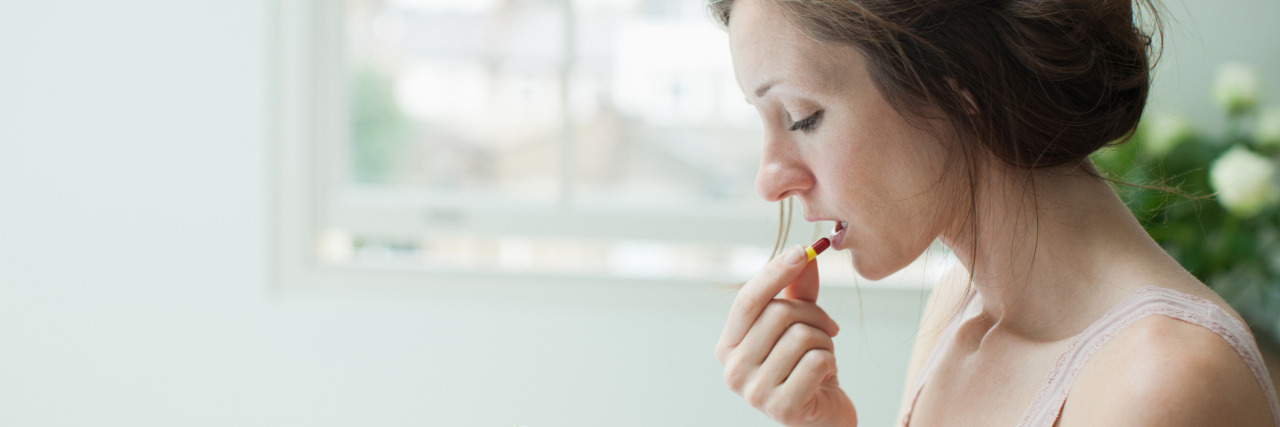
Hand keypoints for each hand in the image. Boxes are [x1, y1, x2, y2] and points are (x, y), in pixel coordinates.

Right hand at [715, 245, 857, 426]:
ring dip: (825, 341)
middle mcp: (733, 370)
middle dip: (813, 314)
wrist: (822, 416)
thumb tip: (805, 252)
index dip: (775, 272)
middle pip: (779, 314)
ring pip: (802, 336)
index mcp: (728, 346)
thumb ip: (797, 290)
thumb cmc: (805, 368)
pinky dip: (830, 362)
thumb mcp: (799, 324)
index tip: (802, 252)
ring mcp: (754, 393)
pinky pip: (816, 362)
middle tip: (828, 327)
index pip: (748, 300)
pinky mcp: (781, 409)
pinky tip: (826, 375)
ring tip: (823, 355)